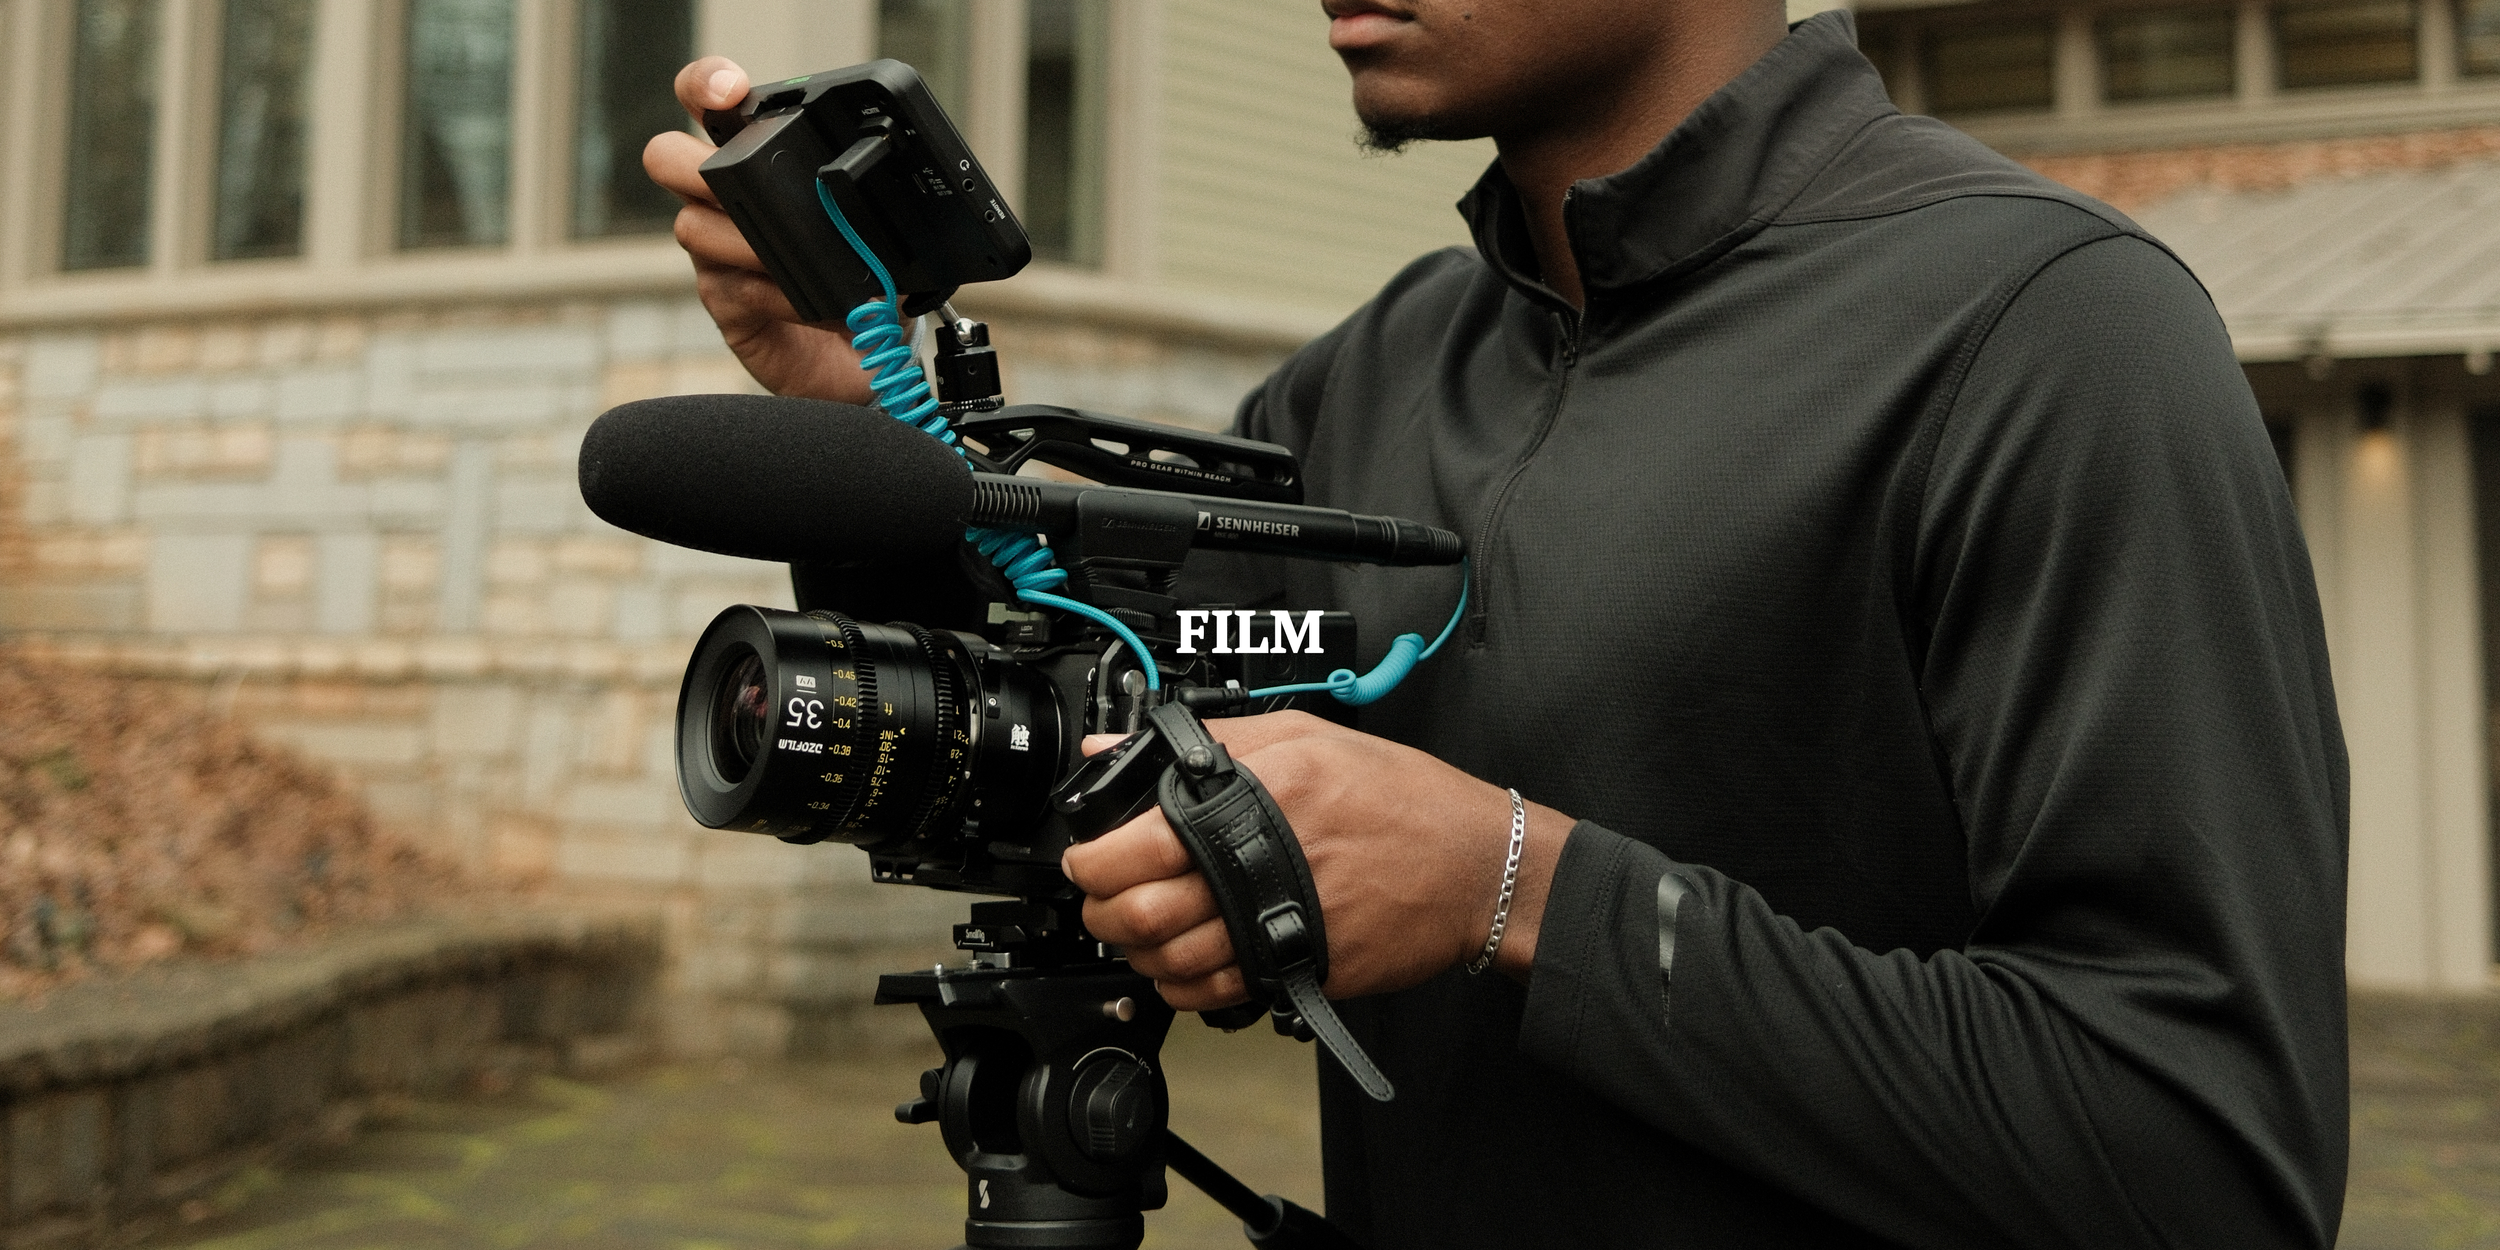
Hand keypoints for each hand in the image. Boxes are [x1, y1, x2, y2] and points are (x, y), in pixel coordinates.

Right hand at [644, 57, 875, 403]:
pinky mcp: (725, 303)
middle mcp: (724, 201)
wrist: (869, 354)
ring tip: (806, 262)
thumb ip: (856, 195)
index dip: (706, 84)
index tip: (728, 90)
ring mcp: (717, 254)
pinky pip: (732, 286)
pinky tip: (815, 303)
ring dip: (752, 242)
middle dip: (687, 161)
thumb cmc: (863, 277)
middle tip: (724, 177)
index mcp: (759, 162)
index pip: (711, 104)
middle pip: (666, 157)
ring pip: (693, 227)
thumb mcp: (872, 224)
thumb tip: (875, 186)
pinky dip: (780, 292)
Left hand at [1061, 711, 1571, 1010]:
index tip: (1087, 858)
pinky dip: (1181, 989)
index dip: (1092, 860)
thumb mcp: (1304, 738)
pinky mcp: (1298, 972)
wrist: (1475, 867)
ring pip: (1169, 964)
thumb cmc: (1401, 799)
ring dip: (1137, 953)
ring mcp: (1278, 928)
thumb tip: (1117, 752)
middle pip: (1140, 914)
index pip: (1135, 845)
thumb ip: (1205, 743)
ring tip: (1138, 931)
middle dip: (1102, 912)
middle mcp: (1259, 870)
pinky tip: (1182, 965)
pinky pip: (1214, 997)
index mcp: (1252, 804)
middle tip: (1102, 899)